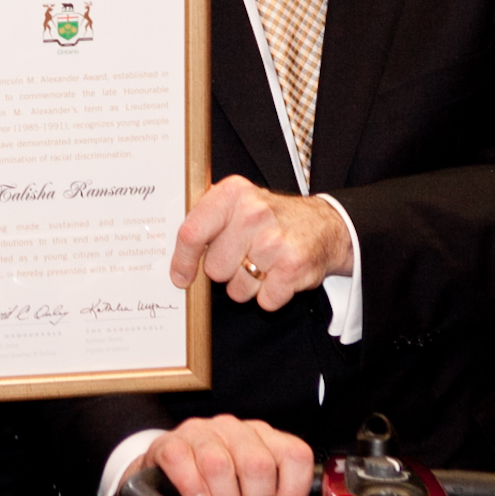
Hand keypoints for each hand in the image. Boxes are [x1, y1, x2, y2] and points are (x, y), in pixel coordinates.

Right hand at [124, 415, 313, 495]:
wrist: (165, 474)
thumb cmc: (216, 485)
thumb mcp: (251, 485)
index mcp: (264, 437)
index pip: (295, 455)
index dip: (292, 491)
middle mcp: (235, 429)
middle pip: (257, 464)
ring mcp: (201, 432)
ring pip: (219, 465)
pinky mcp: (170, 442)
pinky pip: (182, 462)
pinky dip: (192, 490)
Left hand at [168, 175, 352, 309]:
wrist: (325, 224)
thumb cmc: (270, 218)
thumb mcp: (237, 203)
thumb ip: (205, 218)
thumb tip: (169, 250)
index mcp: (231, 194)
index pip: (192, 233)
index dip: (182, 261)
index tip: (180, 277)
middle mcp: (252, 213)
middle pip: (214, 269)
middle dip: (226, 271)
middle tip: (244, 257)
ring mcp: (274, 240)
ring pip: (237, 289)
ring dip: (248, 285)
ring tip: (264, 264)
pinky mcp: (293, 266)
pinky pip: (264, 301)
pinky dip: (270, 296)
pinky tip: (279, 275)